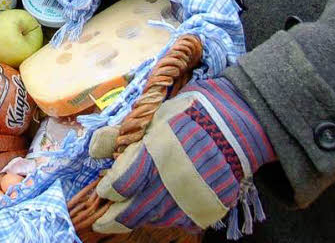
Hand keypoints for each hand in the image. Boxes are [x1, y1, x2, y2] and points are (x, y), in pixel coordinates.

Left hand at [92, 77, 274, 234]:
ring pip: (156, 219)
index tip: (103, 189)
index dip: (108, 189)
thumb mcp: (155, 114)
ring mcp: (192, 197)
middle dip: (114, 217)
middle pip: (134, 211)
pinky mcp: (209, 207)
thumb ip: (123, 134)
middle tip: (103, 221)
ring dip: (140, 218)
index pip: (121, 184)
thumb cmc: (193, 112)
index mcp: (156, 153)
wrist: (240, 121)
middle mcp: (172, 181)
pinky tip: (160, 212)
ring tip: (130, 214)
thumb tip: (94, 149)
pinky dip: (167, 219)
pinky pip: (182, 221)